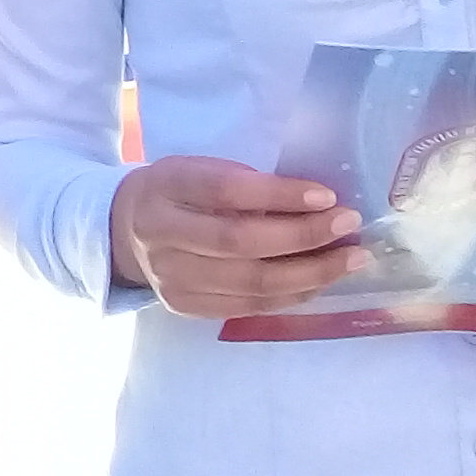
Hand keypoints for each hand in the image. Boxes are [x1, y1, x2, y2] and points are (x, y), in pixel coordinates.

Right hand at [109, 157, 363, 317]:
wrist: (123, 231)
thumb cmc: (177, 192)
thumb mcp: (197, 170)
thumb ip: (242, 183)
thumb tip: (317, 202)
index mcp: (164, 187)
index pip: (224, 191)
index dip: (278, 194)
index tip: (326, 195)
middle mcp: (160, 235)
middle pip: (239, 243)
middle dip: (304, 236)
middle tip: (349, 225)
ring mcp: (170, 277)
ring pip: (251, 282)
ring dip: (311, 272)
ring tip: (351, 259)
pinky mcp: (185, 306)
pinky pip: (250, 306)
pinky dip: (293, 294)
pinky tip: (320, 280)